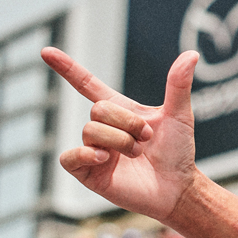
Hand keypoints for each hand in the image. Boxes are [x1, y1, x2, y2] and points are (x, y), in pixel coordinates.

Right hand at [44, 47, 200, 222]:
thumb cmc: (179, 152)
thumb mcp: (180, 115)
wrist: (178, 187)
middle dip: (128, 123)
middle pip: (98, 109)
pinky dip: (86, 154)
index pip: (87, 85)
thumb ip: (178, 85)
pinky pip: (70, 157)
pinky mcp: (87, 172)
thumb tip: (191, 54)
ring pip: (91, 131)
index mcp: (119, 110)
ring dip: (121, 141)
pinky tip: (105, 159)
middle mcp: (102, 128)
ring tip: (137, 154)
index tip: (46, 51)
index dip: (67, 68)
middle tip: (147, 139)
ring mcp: (92, 150)